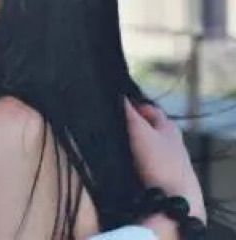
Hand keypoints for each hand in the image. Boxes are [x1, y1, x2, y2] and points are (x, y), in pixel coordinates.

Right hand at [125, 99, 205, 223]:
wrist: (176, 200)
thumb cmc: (160, 161)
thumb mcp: (140, 131)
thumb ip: (130, 113)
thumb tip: (122, 96)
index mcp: (170, 127)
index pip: (153, 110)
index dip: (137, 106)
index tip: (122, 106)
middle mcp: (175, 142)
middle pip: (155, 128)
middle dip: (139, 125)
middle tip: (120, 125)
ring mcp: (174, 163)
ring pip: (154, 147)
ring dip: (141, 145)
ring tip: (123, 146)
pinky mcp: (170, 180)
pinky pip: (154, 164)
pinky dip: (144, 161)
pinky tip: (133, 166)